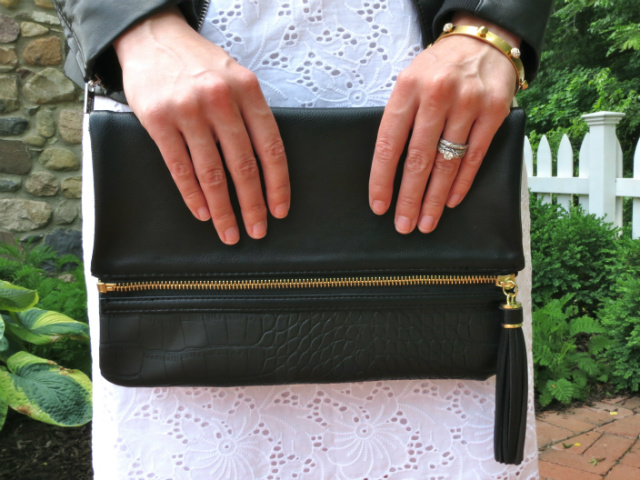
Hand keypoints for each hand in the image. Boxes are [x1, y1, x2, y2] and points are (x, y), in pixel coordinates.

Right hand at [114, 8, 289, 244]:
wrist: (152, 37)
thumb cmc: (200, 65)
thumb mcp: (236, 78)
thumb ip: (251, 114)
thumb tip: (266, 166)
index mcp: (248, 90)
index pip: (271, 147)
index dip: (278, 184)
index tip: (280, 211)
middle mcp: (220, 99)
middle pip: (243, 166)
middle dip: (252, 205)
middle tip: (257, 231)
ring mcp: (187, 110)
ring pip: (211, 173)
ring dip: (223, 209)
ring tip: (229, 232)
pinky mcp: (157, 119)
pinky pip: (179, 168)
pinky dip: (193, 195)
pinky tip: (203, 213)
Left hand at [369, 15, 519, 233]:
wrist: (481, 42)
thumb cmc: (437, 70)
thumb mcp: (409, 82)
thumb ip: (400, 118)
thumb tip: (387, 169)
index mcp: (408, 88)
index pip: (389, 142)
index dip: (382, 178)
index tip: (379, 205)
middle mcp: (438, 95)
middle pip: (419, 158)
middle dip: (409, 198)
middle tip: (403, 225)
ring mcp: (469, 103)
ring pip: (448, 162)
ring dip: (435, 198)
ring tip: (426, 222)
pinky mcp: (494, 112)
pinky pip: (475, 156)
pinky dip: (462, 183)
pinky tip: (451, 202)